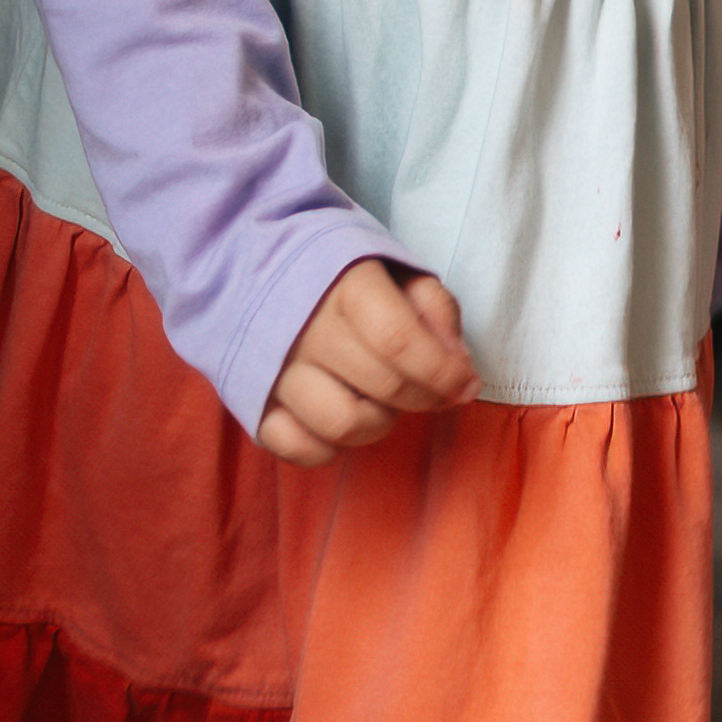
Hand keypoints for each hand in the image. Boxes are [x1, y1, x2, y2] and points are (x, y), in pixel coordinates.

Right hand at [259, 265, 476, 468]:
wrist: (263, 273)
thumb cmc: (346, 281)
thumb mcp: (398, 273)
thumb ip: (434, 308)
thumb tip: (458, 363)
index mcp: (345, 286)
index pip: (399, 339)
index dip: (442, 371)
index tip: (466, 384)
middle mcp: (305, 330)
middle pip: (382, 385)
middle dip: (424, 397)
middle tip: (435, 391)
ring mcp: (275, 371)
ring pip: (342, 424)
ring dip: (378, 422)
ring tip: (381, 401)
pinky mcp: (255, 406)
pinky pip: (298, 448)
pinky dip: (329, 447)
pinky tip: (344, 417)